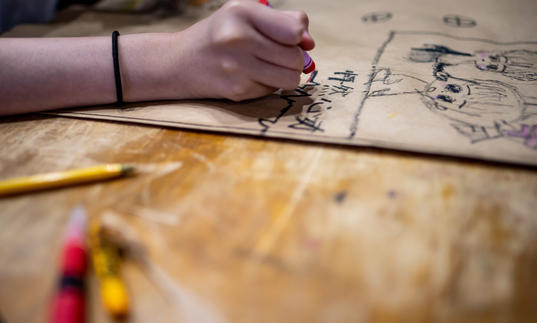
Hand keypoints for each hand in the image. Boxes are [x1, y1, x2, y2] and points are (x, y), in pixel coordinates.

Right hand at [162, 0, 314, 100]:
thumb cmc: (219, 34)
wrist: (179, 62)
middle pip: (296, 58)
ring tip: (268, 65)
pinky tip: (250, 76)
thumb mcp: (244, 14)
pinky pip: (273, 91)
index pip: (294, 30)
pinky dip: (268, 85)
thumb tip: (310, 45)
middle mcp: (238, 40)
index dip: (298, 36)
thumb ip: (282, 22)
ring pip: (290, 78)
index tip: (288, 38)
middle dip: (293, 58)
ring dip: (285, 74)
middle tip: (275, 54)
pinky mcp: (238, 91)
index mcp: (241, 14)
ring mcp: (237, 69)